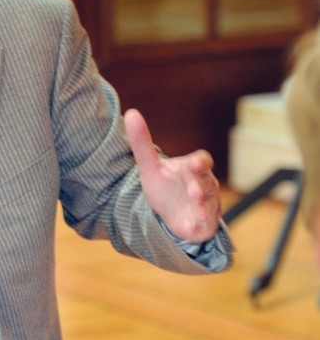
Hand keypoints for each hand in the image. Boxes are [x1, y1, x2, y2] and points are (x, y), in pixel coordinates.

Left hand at [124, 109, 221, 242]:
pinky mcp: (203, 224)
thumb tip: (130, 113)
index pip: (202, 161)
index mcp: (192, 168)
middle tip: (192, 191)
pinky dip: (201, 225)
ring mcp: (207, 205)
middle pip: (207, 183)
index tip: (194, 163)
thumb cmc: (164, 186)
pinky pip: (205, 225)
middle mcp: (204, 185)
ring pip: (210, 204)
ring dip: (204, 207)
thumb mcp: (149, 166)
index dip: (200, 162)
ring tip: (198, 210)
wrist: (171, 215)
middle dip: (200, 187)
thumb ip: (141, 143)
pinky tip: (194, 226)